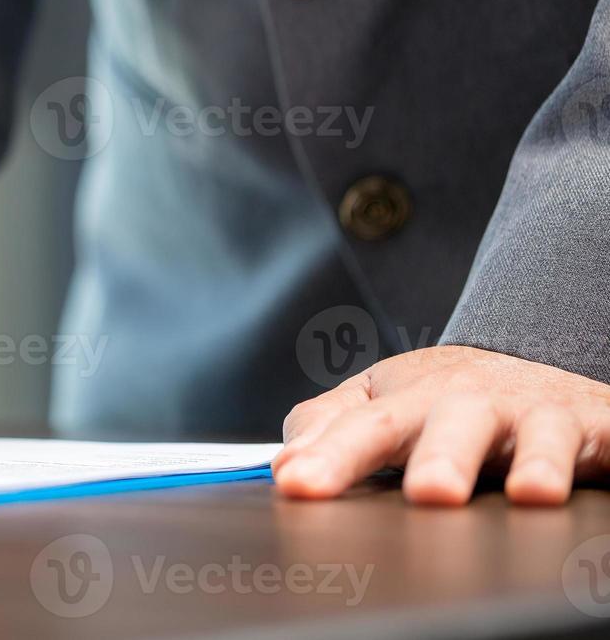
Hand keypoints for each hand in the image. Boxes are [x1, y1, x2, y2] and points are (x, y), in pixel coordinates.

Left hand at [274, 346, 609, 504]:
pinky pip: (605, 443)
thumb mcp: (383, 403)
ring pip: (537, 435)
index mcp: (411, 401)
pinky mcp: (593, 430)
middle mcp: (473, 404)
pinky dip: (608, 453)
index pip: (364, 428)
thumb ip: (329, 430)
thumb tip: (283, 467)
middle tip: (430, 493)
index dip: (330, 455)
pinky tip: (598, 477)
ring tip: (529, 491)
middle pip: (452, 423)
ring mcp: (536, 416)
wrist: (532, 368)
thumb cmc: (446, 400)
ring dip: (534, 460)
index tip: (296, 485)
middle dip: (441, 455)